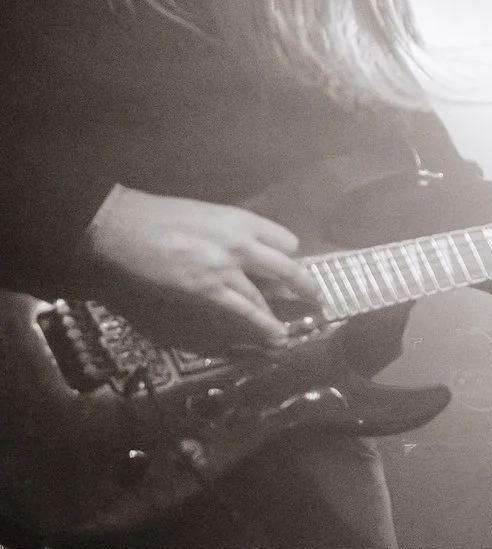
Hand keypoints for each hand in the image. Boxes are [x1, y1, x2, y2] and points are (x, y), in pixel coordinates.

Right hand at [83, 185, 318, 347]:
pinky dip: (264, 325)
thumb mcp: (204, 212)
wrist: (119, 226)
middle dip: (306, 287)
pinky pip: (246, 312)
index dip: (290, 256)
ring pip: (267, 296)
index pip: (285, 240)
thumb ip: (228, 232)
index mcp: (240, 219)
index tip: (290, 266)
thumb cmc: (154, 216)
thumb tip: (242, 251)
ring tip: (288, 328)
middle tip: (316, 298)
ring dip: (278, 314)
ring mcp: (227, 268)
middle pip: (288, 269)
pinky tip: (276, 336)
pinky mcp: (210, 291)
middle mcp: (242, 243)